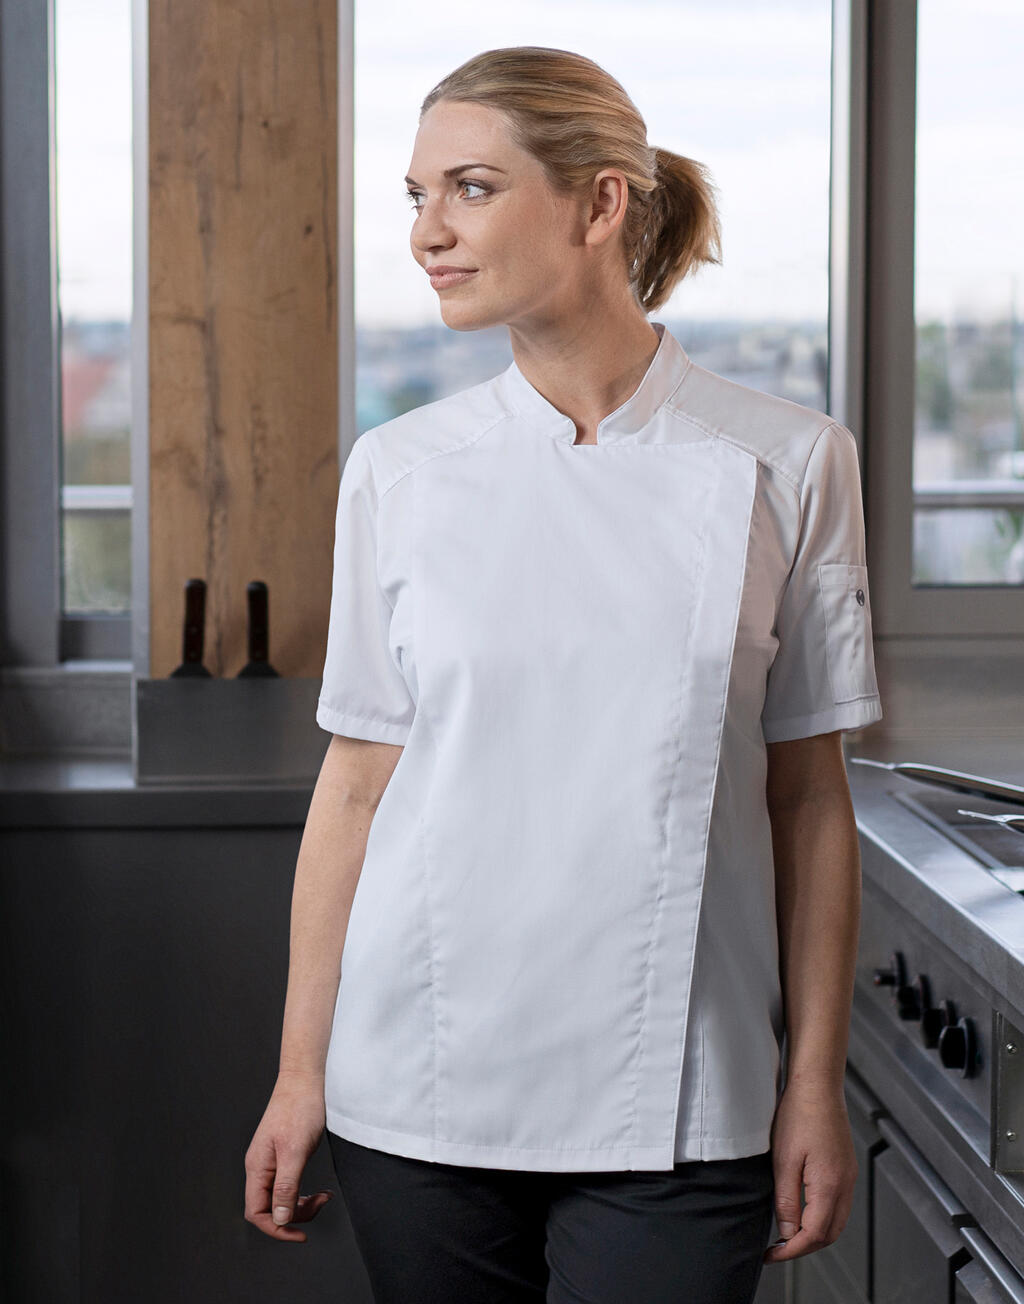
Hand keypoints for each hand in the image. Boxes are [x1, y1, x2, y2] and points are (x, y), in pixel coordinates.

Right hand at [244, 1072, 334, 1242]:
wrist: (305, 1079)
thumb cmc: (300, 1108)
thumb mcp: (295, 1150)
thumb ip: (286, 1186)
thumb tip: (279, 1218)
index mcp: (257, 1167)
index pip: (257, 1212)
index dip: (277, 1228)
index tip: (300, 1234)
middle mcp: (260, 1167)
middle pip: (269, 1208)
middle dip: (295, 1214)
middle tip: (320, 1204)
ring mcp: (270, 1161)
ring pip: (280, 1198)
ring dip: (301, 1204)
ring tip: (323, 1197)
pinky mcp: (282, 1155)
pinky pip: (288, 1185)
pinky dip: (303, 1192)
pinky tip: (319, 1191)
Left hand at [763, 1077, 856, 1263]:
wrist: (817, 1085)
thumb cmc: (799, 1114)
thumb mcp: (783, 1159)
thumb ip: (786, 1200)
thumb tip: (787, 1232)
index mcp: (830, 1185)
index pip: (814, 1235)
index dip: (792, 1250)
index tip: (772, 1254)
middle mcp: (845, 1185)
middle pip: (829, 1234)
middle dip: (804, 1247)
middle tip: (778, 1248)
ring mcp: (848, 1177)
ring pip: (836, 1222)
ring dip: (814, 1234)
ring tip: (787, 1232)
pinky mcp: (846, 1168)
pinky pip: (838, 1205)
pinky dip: (822, 1217)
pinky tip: (803, 1211)